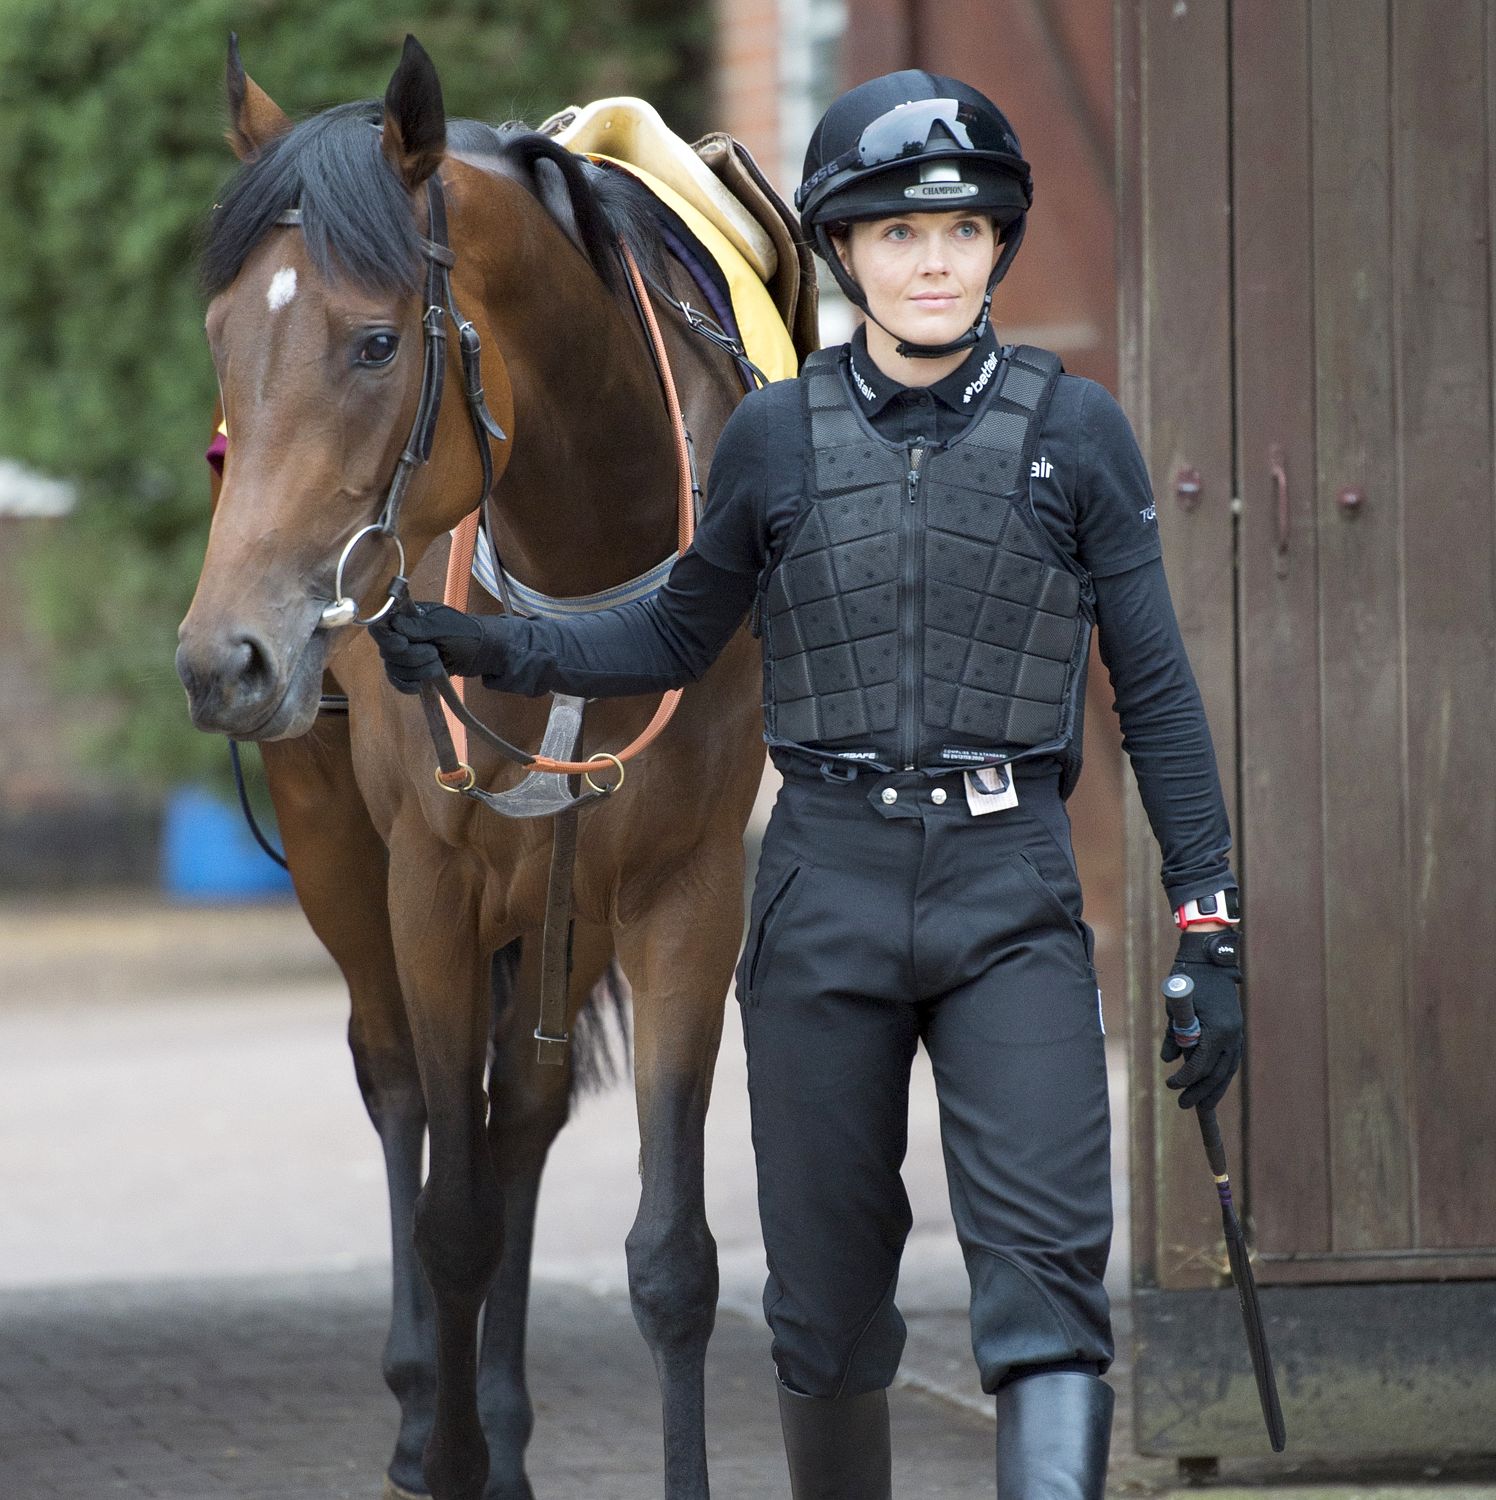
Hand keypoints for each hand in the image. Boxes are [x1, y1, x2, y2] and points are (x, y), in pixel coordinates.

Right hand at [368, 601, 486, 693]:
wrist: (483, 654)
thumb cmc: (467, 634)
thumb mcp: (445, 627)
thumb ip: (419, 626)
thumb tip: (394, 623)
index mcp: (408, 617)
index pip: (382, 626)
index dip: (387, 637)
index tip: (404, 644)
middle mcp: (403, 635)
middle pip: (386, 650)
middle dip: (411, 656)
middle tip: (434, 653)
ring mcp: (407, 654)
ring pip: (393, 667)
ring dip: (415, 670)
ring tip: (438, 665)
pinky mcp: (413, 671)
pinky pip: (398, 681)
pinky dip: (406, 685)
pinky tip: (418, 685)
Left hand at [1159, 928, 1242, 1110]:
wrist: (1210, 963)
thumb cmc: (1188, 982)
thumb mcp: (1175, 1008)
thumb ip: (1173, 1035)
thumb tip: (1169, 1060)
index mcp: (1218, 1030)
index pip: (1201, 1064)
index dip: (1185, 1078)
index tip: (1171, 1085)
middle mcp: (1232, 1036)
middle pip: (1217, 1074)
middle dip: (1200, 1091)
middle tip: (1183, 1104)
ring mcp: (1237, 1035)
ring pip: (1227, 1071)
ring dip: (1214, 1089)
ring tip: (1201, 1104)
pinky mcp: (1236, 1033)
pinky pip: (1230, 1061)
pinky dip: (1222, 1075)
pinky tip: (1213, 1086)